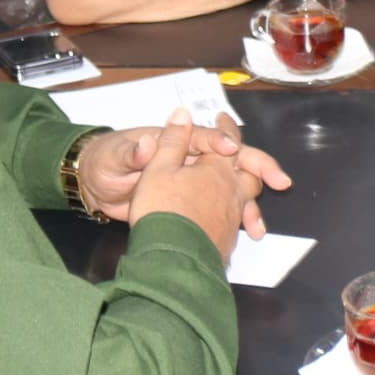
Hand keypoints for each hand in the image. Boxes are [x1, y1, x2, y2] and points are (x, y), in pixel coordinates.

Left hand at [77, 110, 292, 239]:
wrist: (95, 186)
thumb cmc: (105, 163)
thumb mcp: (114, 157)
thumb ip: (131, 152)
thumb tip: (147, 142)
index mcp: (175, 142)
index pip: (204, 138)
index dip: (220, 141)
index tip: (233, 150)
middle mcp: (191, 159)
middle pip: (233, 160)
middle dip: (257, 167)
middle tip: (279, 180)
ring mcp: (194, 182)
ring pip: (233, 187)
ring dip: (250, 203)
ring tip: (258, 226)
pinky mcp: (192, 204)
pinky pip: (222, 209)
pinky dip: (236, 221)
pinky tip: (245, 236)